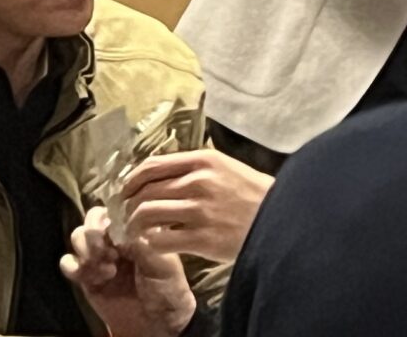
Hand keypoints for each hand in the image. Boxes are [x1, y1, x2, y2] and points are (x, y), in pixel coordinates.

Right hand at [62, 207, 196, 336]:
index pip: (115, 209)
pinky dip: (72, 265)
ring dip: (86, 250)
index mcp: (135, 229)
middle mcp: (115, 238)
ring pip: (77, 236)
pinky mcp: (86, 277)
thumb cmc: (167, 288)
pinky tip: (90, 277)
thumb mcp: (162, 263)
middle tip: (107, 254)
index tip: (119, 238)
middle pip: (91, 219)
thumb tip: (122, 229)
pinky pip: (67, 262)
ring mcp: (99, 256)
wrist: (156, 322)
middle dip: (94, 234)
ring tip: (107, 269)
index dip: (112, 219)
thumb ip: (142, 243)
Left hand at [115, 148, 272, 264]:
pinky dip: (150, 243)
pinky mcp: (202, 238)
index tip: (125, 191)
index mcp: (203, 161)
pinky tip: (153, 244)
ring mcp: (199, 211)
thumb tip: (161, 174)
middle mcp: (198, 182)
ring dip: (135, 225)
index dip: (132, 180)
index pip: (152, 166)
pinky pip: (161, 240)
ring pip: (147, 214)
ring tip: (135, 232)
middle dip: (129, 205)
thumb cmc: (253, 194)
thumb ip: (195, 168)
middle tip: (126, 216)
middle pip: (146, 191)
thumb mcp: (226, 168)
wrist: (281, 217)